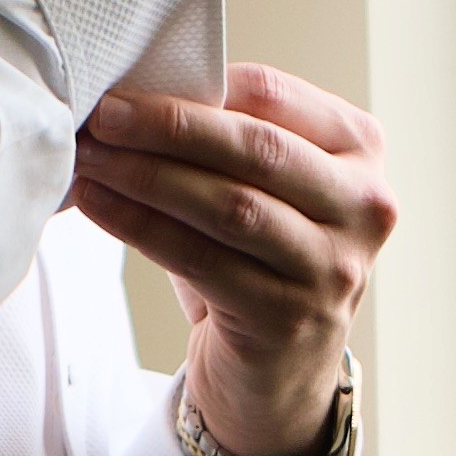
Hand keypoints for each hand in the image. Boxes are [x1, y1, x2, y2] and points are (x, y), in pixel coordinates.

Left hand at [71, 57, 394, 455]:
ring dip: (148, 176)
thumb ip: (229, 137)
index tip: (129, 83)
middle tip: (103, 116)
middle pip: (256, 148)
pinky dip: (141, 227)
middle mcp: (364, 205)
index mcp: (360, 149)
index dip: (197, 84)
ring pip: (229, 205)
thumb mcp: (266, 188)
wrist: (279, 373)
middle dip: (168, 127)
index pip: (272, 95)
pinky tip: (100, 205)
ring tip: (91, 158)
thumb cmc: (260, 259)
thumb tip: (136, 90)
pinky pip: (200, 259)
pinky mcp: (288, 317)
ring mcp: (332, 267)